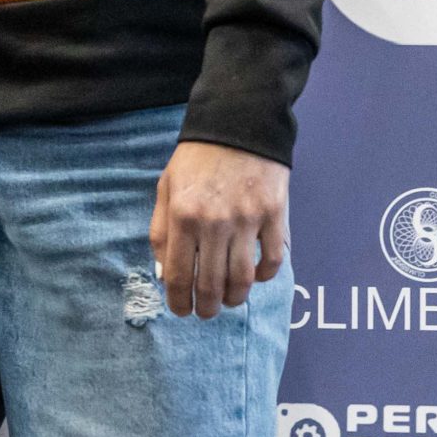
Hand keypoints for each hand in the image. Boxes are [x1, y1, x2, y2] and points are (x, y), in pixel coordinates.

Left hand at [149, 140, 287, 320]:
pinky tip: (256, 277)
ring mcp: (247, 220)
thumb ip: (161, 229)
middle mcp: (214, 222)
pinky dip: (264, 276)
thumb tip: (164, 271)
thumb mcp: (166, 187)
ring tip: (229, 300)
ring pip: (243, 279)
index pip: (178, 275)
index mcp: (182, 215)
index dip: (178, 301)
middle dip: (207, 308)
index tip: (181, 312)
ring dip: (235, 298)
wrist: (238, 123)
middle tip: (206, 312)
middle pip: (211, 284)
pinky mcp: (275, 216)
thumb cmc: (197, 159)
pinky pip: (273, 260)